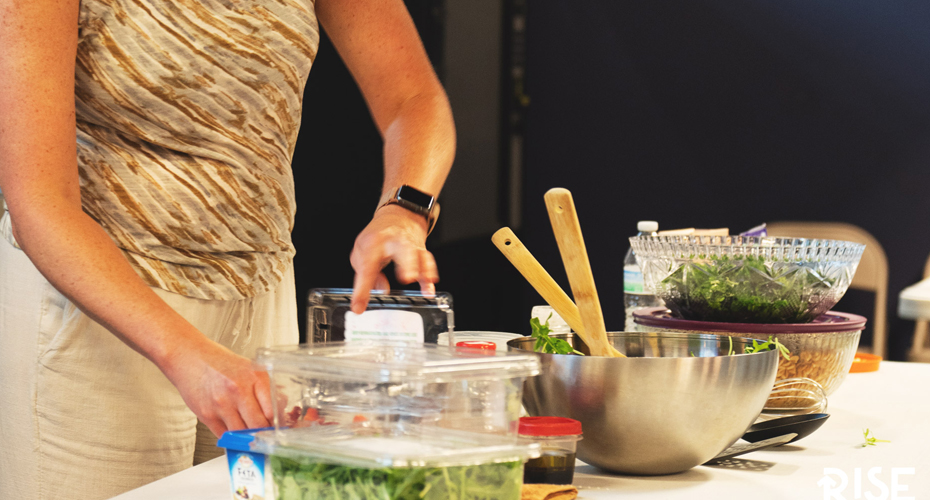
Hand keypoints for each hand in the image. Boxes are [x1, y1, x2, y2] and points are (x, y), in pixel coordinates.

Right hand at [161, 338, 275, 436]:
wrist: (189, 357)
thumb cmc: (220, 363)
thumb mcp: (249, 368)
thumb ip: (264, 388)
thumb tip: (279, 409)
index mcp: (255, 377)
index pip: (272, 411)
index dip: (275, 424)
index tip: (276, 428)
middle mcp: (239, 390)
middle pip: (258, 425)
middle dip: (262, 432)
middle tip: (263, 434)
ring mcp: (222, 404)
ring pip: (241, 433)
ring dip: (245, 436)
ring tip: (247, 431)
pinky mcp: (206, 415)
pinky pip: (224, 435)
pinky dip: (230, 436)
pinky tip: (232, 428)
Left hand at [349, 204, 438, 312]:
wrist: (398, 216)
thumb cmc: (378, 236)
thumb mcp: (362, 252)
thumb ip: (366, 275)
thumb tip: (378, 292)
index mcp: (373, 242)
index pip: (367, 268)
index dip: (362, 289)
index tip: (359, 306)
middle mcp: (394, 241)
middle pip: (402, 250)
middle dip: (407, 263)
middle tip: (407, 278)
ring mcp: (409, 244)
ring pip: (419, 254)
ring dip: (423, 269)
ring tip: (426, 282)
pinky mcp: (421, 250)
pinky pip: (427, 263)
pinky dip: (429, 276)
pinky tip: (429, 290)